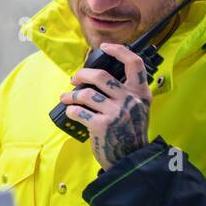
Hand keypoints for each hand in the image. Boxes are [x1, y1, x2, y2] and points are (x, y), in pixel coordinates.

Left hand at [60, 42, 151, 169]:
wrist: (130, 158)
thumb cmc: (129, 132)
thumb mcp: (138, 109)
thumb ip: (125, 92)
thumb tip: (95, 77)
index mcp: (140, 93)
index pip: (134, 64)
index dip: (119, 51)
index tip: (104, 47)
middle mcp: (130, 100)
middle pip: (100, 76)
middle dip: (81, 75)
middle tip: (74, 80)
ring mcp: (116, 113)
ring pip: (85, 94)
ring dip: (71, 95)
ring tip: (66, 98)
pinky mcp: (102, 125)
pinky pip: (79, 111)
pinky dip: (71, 110)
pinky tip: (70, 111)